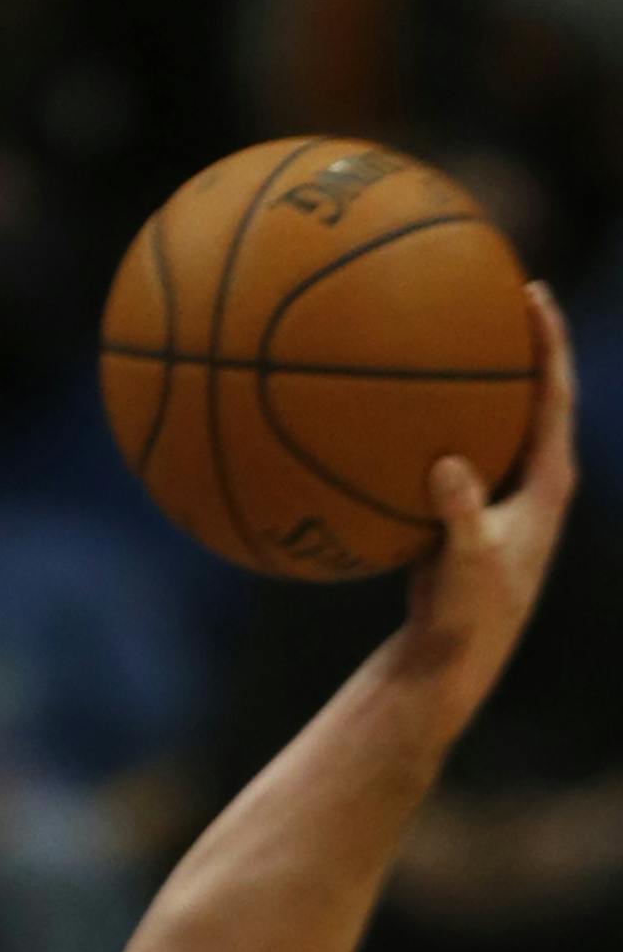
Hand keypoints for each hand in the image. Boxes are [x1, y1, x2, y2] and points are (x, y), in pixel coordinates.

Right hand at [403, 282, 575, 728]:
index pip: (556, 395)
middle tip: (497, 293)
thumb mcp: (465, 564)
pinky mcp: (470, 510)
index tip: (533, 293)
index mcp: (548, 483)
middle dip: (516, 344)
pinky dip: (433, 426)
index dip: (548, 342)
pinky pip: (455, 451)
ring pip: (495, 422)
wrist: (452, 659)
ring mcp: (501, 495)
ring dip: (477, 381)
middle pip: (532, 394)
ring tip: (451, 336)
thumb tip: (447, 465)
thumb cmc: (467, 616)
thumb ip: (461, 513)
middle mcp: (533, 480)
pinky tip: (395, 411)